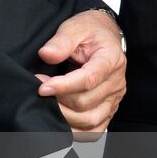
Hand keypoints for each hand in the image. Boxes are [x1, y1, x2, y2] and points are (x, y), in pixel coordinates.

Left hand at [36, 10, 126, 132]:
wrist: (104, 36)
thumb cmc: (90, 31)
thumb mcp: (75, 27)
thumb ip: (61, 41)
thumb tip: (46, 54)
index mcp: (110, 59)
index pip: (88, 79)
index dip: (63, 86)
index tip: (42, 87)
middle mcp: (116, 82)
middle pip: (86, 102)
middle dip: (58, 99)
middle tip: (40, 87)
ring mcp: (114, 98)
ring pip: (90, 120)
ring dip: (65, 116)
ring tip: (48, 102)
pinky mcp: (109, 109)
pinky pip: (95, 130)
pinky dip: (76, 130)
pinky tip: (60, 120)